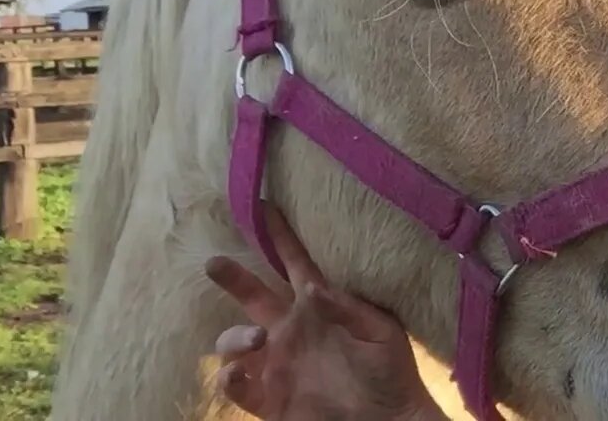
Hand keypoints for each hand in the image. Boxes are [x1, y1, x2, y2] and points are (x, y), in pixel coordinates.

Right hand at [205, 204, 446, 420]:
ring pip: (235, 339)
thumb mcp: (380, 333)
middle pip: (253, 296)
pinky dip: (229, 376)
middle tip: (215, 263)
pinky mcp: (269, 399)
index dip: (280, 238)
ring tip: (257, 337)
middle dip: (233, 278)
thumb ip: (347, 310)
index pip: (296, 266)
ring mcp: (277, 365)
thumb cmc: (392, 373)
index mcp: (320, 310)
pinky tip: (240, 370)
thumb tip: (312, 287)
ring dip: (236, 335)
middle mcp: (291, 332)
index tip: (264, 207)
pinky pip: (236, 385)